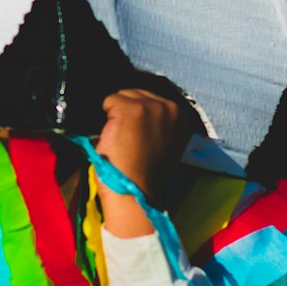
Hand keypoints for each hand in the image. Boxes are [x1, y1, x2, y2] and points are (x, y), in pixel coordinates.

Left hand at [95, 89, 189, 237]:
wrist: (136, 193)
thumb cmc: (146, 173)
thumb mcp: (164, 141)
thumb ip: (158, 122)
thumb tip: (138, 107)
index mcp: (182, 115)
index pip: (151, 97)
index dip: (138, 114)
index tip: (138, 134)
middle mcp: (170, 107)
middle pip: (136, 93)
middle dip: (127, 111)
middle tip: (127, 139)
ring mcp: (150, 106)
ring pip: (121, 96)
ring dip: (115, 114)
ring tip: (121, 139)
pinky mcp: (130, 109)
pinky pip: (108, 101)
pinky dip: (104, 118)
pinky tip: (113, 138)